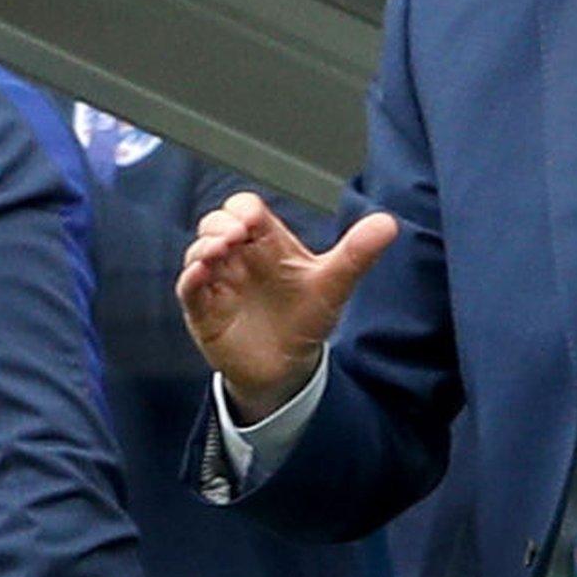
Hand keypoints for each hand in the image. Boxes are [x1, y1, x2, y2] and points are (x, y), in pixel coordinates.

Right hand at [178, 192, 397, 420]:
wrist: (288, 368)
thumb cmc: (306, 318)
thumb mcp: (333, 285)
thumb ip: (357, 253)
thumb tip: (389, 223)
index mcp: (266, 243)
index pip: (245, 209)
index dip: (242, 209)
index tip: (250, 222)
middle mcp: (238, 257)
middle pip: (215, 223)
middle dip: (220, 224)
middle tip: (236, 236)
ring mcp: (219, 281)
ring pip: (198, 251)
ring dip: (204, 247)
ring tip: (221, 252)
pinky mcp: (204, 309)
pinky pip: (188, 288)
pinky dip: (191, 278)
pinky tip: (203, 274)